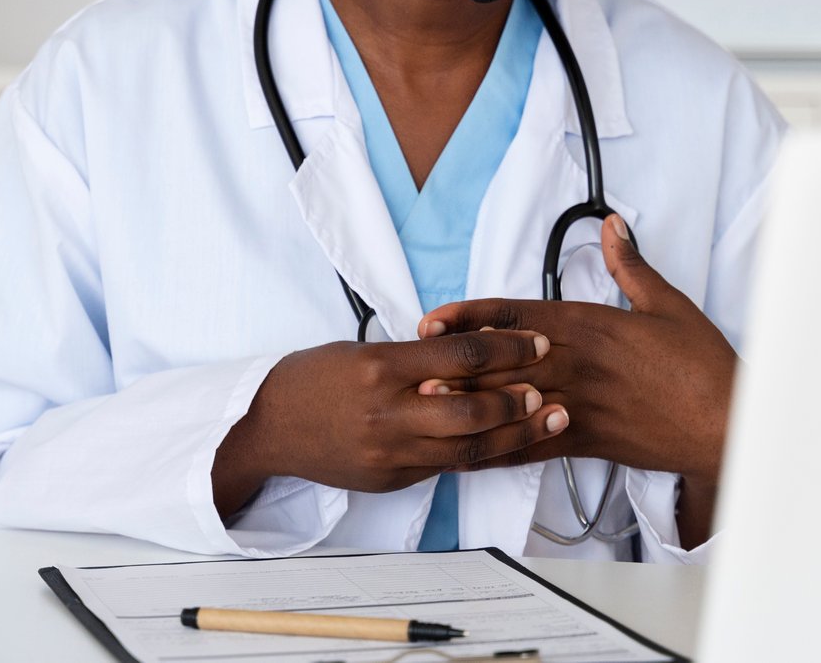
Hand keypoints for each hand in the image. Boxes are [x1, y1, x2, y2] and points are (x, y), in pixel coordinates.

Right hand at [211, 330, 567, 516]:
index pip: (459, 355)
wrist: (269, 428)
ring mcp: (390, 453)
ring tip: (550, 420)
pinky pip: (447, 466)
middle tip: (550, 388)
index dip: (506, 348)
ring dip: (515, 435)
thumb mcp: (361, 349)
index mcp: (379, 367)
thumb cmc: (313, 379)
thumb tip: (469, 351)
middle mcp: (387, 413)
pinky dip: (481, 454)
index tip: (536, 341)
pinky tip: (509, 444)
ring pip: (468, 448)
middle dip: (518, 401)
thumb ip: (415, 355)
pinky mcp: (392, 479)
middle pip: (470, 411)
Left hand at [416, 217, 735, 487]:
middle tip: (411, 362)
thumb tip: (612, 226)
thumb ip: (631, 266)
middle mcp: (577, 364)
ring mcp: (578, 405)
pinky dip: (501, 448)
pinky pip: (535, 446)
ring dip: (466, 402)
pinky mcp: (587, 440)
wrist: (726, 421)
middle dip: (455, 361)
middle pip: (503, 360)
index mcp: (591, 326)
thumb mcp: (668, 304)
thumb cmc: (701, 364)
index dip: (472, 316)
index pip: (518, 316)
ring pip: (511, 402)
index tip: (434, 318)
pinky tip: (472, 452)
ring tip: (425, 404)